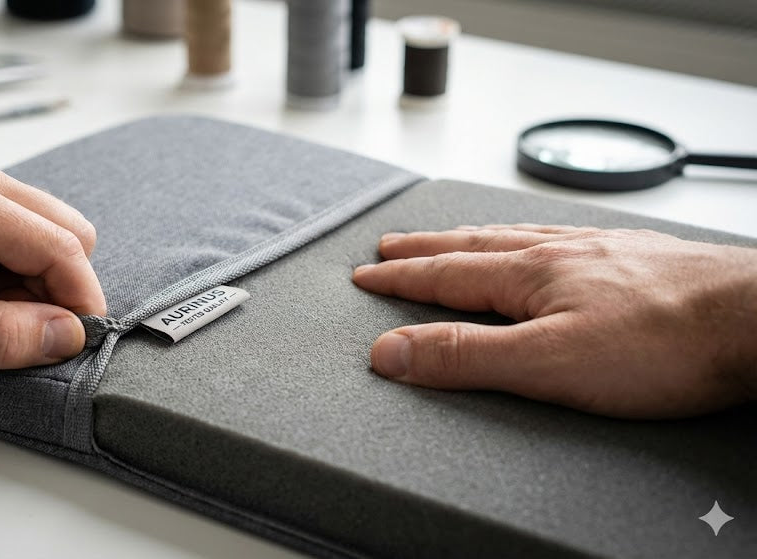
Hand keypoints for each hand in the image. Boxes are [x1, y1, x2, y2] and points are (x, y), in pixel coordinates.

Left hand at [0, 150, 104, 374]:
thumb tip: (66, 335)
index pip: (61, 246)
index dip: (80, 300)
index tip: (75, 342)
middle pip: (66, 230)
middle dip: (55, 288)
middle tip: (11, 328)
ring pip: (47, 228)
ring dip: (31, 279)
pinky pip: (19, 225)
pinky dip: (10, 265)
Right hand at [352, 224, 756, 418]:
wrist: (756, 321)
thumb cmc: (664, 345)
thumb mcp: (547, 363)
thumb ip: (466, 357)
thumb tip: (391, 352)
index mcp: (529, 275)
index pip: (444, 274)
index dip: (399, 276)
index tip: (365, 273)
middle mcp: (558, 252)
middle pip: (473, 246)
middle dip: (425, 248)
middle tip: (392, 243)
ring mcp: (598, 251)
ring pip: (516, 238)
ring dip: (472, 239)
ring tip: (451, 237)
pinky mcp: (634, 258)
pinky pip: (560, 237)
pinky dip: (528, 237)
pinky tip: (541, 243)